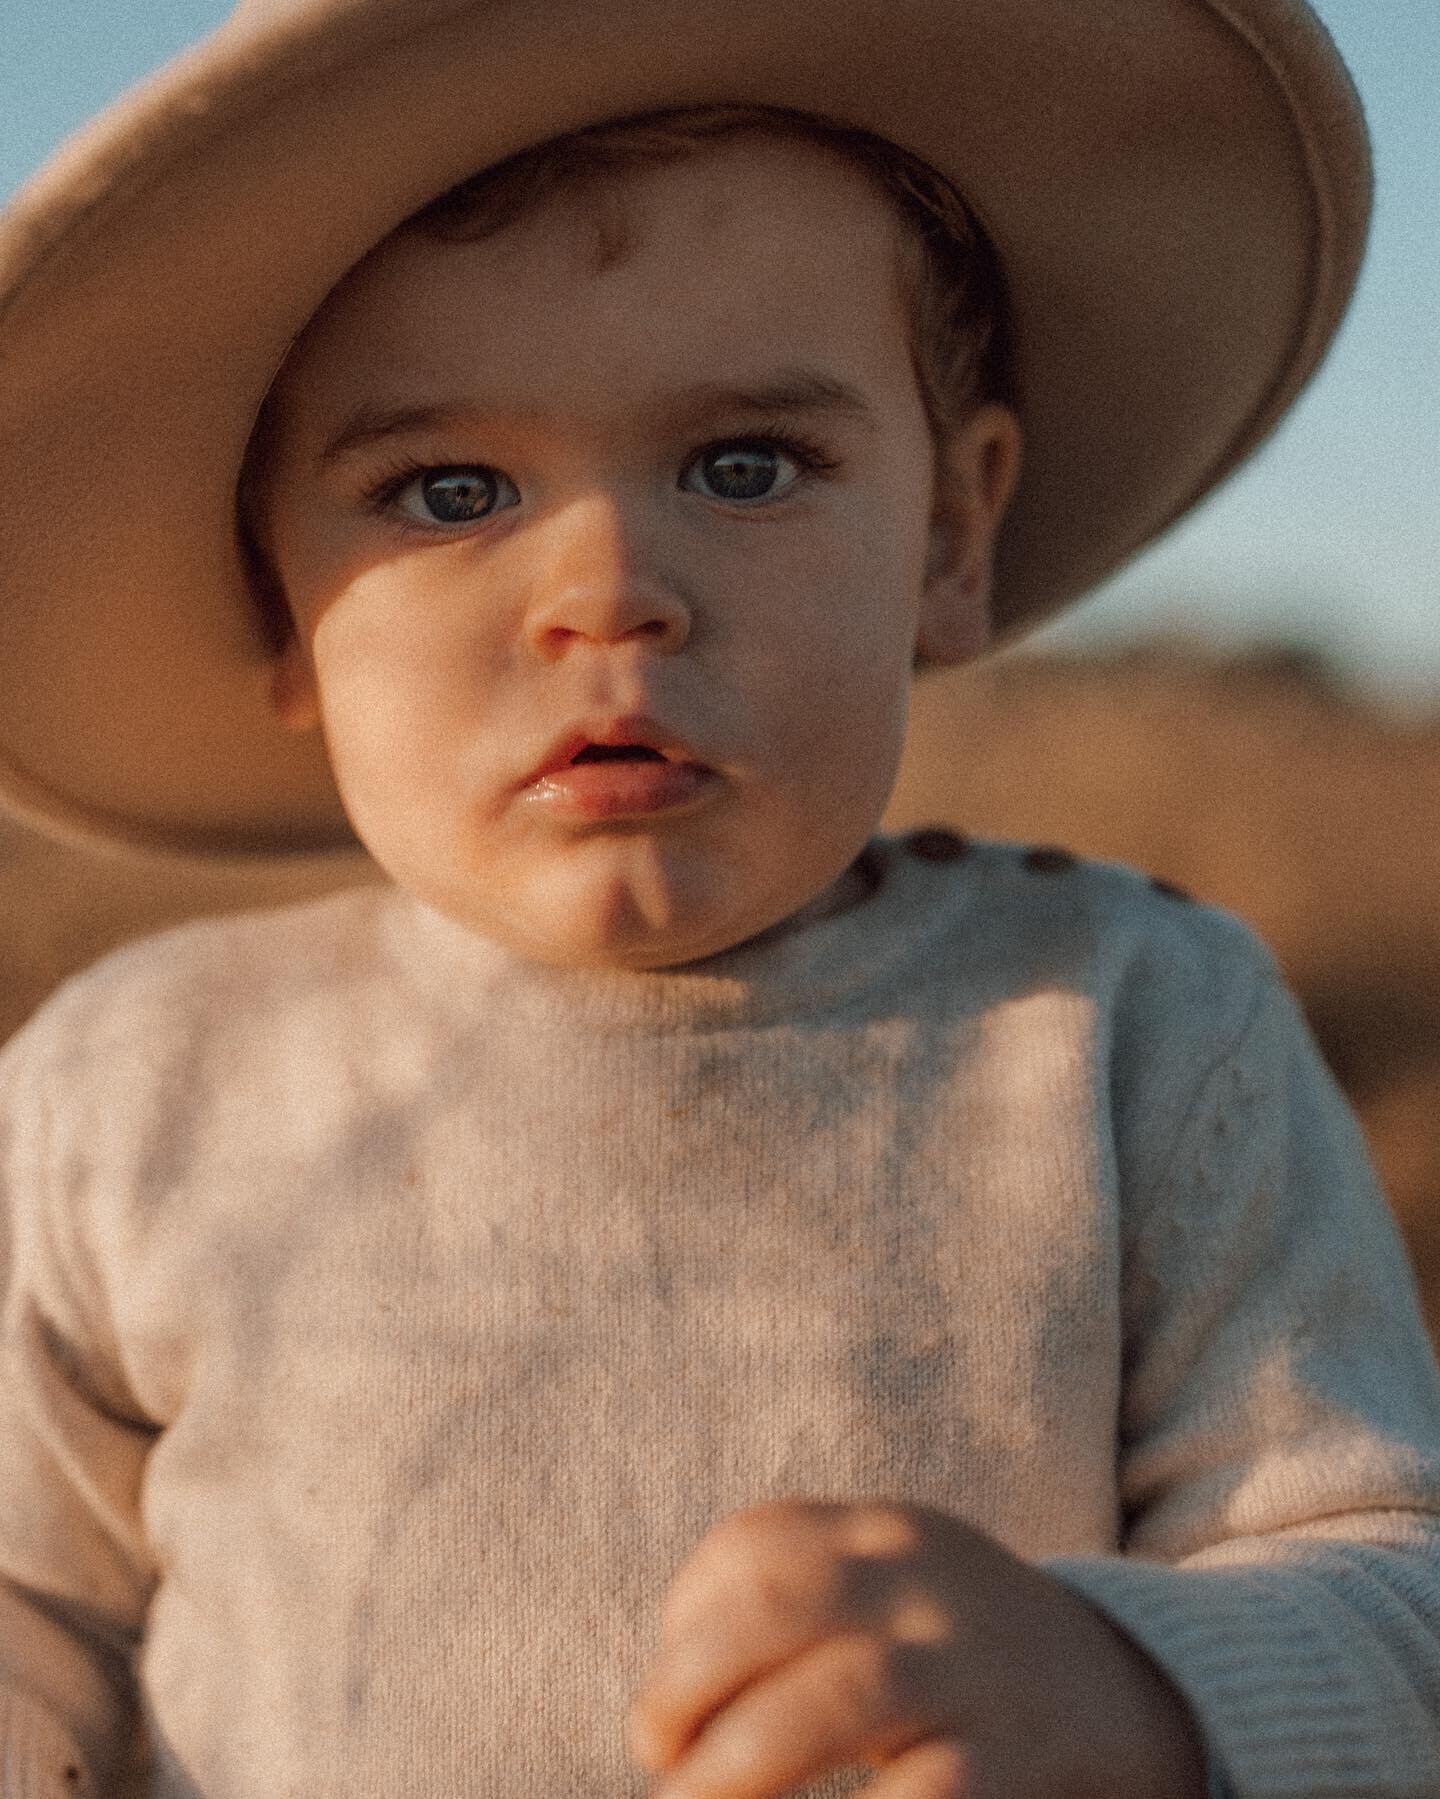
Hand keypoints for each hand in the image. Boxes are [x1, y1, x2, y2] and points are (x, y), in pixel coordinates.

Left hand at [625, 1497, 1209, 1798]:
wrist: (1126, 1692)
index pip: (753, 1545)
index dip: (682, 1623)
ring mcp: (966, 1670)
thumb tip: (666, 1711)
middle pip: (773, 1607)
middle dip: (685, 1688)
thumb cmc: (955, 1651)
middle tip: (660, 1758)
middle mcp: (922, 1583)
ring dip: (737, 1765)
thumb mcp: (888, 1588)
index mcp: (883, 1533)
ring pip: (834, 1701)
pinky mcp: (1005, 1762)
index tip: (666, 1706)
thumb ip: (795, 1607)